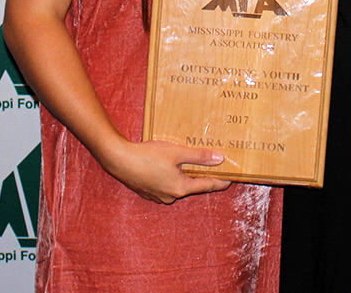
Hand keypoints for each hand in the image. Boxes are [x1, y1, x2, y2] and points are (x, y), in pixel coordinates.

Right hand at [99, 138, 231, 204]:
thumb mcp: (177, 152)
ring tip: (187, 161)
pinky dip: (171, 176)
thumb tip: (220, 159)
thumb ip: (199, 156)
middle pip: (192, 185)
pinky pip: (166, 184)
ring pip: (178, 184)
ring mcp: (158, 196)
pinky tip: (168, 165)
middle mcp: (170, 196)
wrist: (119, 159)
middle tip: (211, 164)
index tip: (232, 178)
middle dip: (201, 175)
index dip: (221, 180)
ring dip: (184, 174)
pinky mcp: (148, 191)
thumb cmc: (148, 156)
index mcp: (180, 188)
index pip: (207, 185)